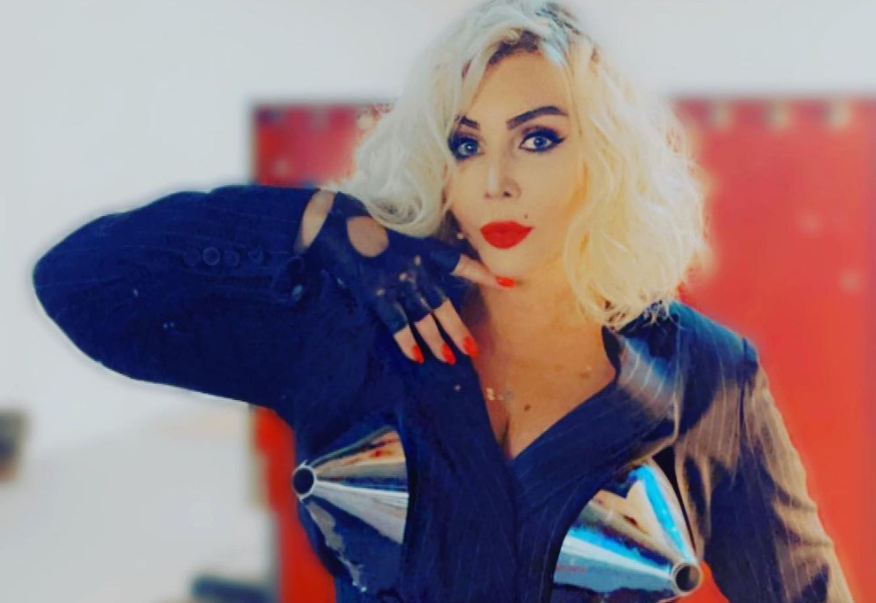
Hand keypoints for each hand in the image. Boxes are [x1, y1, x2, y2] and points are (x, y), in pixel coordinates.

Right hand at [304, 190, 509, 363]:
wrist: (332, 224)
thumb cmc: (361, 228)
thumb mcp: (393, 238)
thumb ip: (409, 258)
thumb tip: (420, 281)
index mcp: (422, 249)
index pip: (459, 263)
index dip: (483, 274)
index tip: (508, 285)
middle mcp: (415, 266)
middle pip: (443, 302)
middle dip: (458, 327)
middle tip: (472, 349)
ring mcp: (397, 281)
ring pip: (424, 316)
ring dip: (437, 339)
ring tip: (450, 357)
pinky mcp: (377, 292)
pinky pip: (397, 322)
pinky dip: (406, 340)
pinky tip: (417, 356)